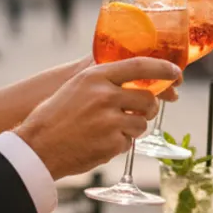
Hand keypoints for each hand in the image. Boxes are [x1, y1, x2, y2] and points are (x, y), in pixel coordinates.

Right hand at [15, 58, 180, 178]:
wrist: (37, 146)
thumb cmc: (56, 115)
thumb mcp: (77, 87)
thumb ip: (105, 82)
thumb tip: (138, 83)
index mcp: (95, 76)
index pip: (139, 66)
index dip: (162, 68)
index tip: (175, 72)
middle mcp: (104, 95)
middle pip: (147, 99)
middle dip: (148, 108)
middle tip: (141, 112)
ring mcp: (109, 120)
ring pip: (142, 123)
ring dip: (132, 128)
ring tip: (109, 130)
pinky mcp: (111, 143)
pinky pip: (129, 142)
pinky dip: (119, 143)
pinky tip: (100, 142)